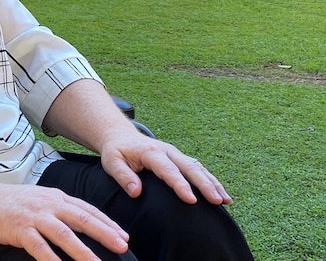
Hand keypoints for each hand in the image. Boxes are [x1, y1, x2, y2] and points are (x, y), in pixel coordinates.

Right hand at [0, 181, 129, 260]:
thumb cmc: (7, 202)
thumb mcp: (37, 198)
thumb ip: (56, 207)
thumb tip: (78, 222)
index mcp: (54, 196)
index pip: (86, 209)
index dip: (107, 222)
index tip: (123, 235)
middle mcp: (47, 204)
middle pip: (82, 218)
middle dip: (105, 233)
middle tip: (123, 245)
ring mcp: (34, 216)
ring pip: (65, 235)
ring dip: (84, 251)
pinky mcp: (19, 229)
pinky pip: (40, 248)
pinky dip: (53, 260)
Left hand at [98, 125, 232, 205]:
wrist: (120, 136)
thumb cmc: (116, 151)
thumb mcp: (111, 162)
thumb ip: (123, 176)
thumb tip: (136, 192)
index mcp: (150, 152)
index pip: (168, 170)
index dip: (180, 185)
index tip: (191, 200)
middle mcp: (167, 151)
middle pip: (190, 167)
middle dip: (205, 184)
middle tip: (218, 201)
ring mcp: (175, 154)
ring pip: (198, 167)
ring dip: (212, 183)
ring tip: (225, 200)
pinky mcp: (180, 158)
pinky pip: (198, 168)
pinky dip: (210, 180)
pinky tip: (221, 194)